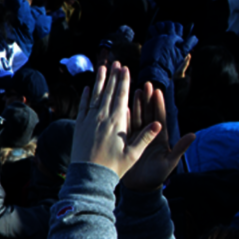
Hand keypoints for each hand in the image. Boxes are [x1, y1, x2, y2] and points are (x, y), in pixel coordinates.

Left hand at [71, 64, 162, 179]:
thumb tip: (159, 124)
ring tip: (102, 68)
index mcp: (116, 122)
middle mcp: (101, 118)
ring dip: (99, 82)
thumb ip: (145, 137)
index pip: (121, 97)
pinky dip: (86, 96)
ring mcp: (88, 121)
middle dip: (113, 76)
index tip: (126, 69)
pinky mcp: (79, 126)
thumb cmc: (114, 167)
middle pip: (108, 93)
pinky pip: (83, 107)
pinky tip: (88, 88)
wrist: (89, 175)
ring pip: (95, 96)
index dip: (124, 82)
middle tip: (116, 63)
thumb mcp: (133, 154)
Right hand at [120, 81, 194, 191]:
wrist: (140, 187)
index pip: (160, 117)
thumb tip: (193, 135)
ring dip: (136, 104)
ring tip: (134, 90)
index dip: (159, 104)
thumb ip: (181, 147)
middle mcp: (149, 135)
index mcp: (160, 138)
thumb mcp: (170, 162)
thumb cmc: (157, 176)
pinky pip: (125, 127)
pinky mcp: (127, 142)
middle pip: (148, 113)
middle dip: (147, 99)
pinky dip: (124, 117)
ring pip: (137, 117)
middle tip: (146, 84)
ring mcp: (137, 137)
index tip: (158, 91)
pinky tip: (121, 107)